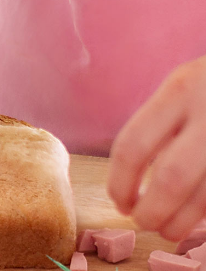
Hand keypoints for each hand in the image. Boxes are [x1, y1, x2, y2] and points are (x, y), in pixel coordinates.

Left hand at [108, 55, 205, 239]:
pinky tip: (194, 217)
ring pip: (203, 200)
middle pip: (170, 179)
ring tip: (166, 229)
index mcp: (180, 91)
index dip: (119, 182)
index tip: (118, 201)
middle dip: (151, 211)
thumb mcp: (185, 86)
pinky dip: (203, 215)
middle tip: (142, 221)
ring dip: (179, 223)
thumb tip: (130, 180)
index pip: (134, 145)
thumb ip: (162, 123)